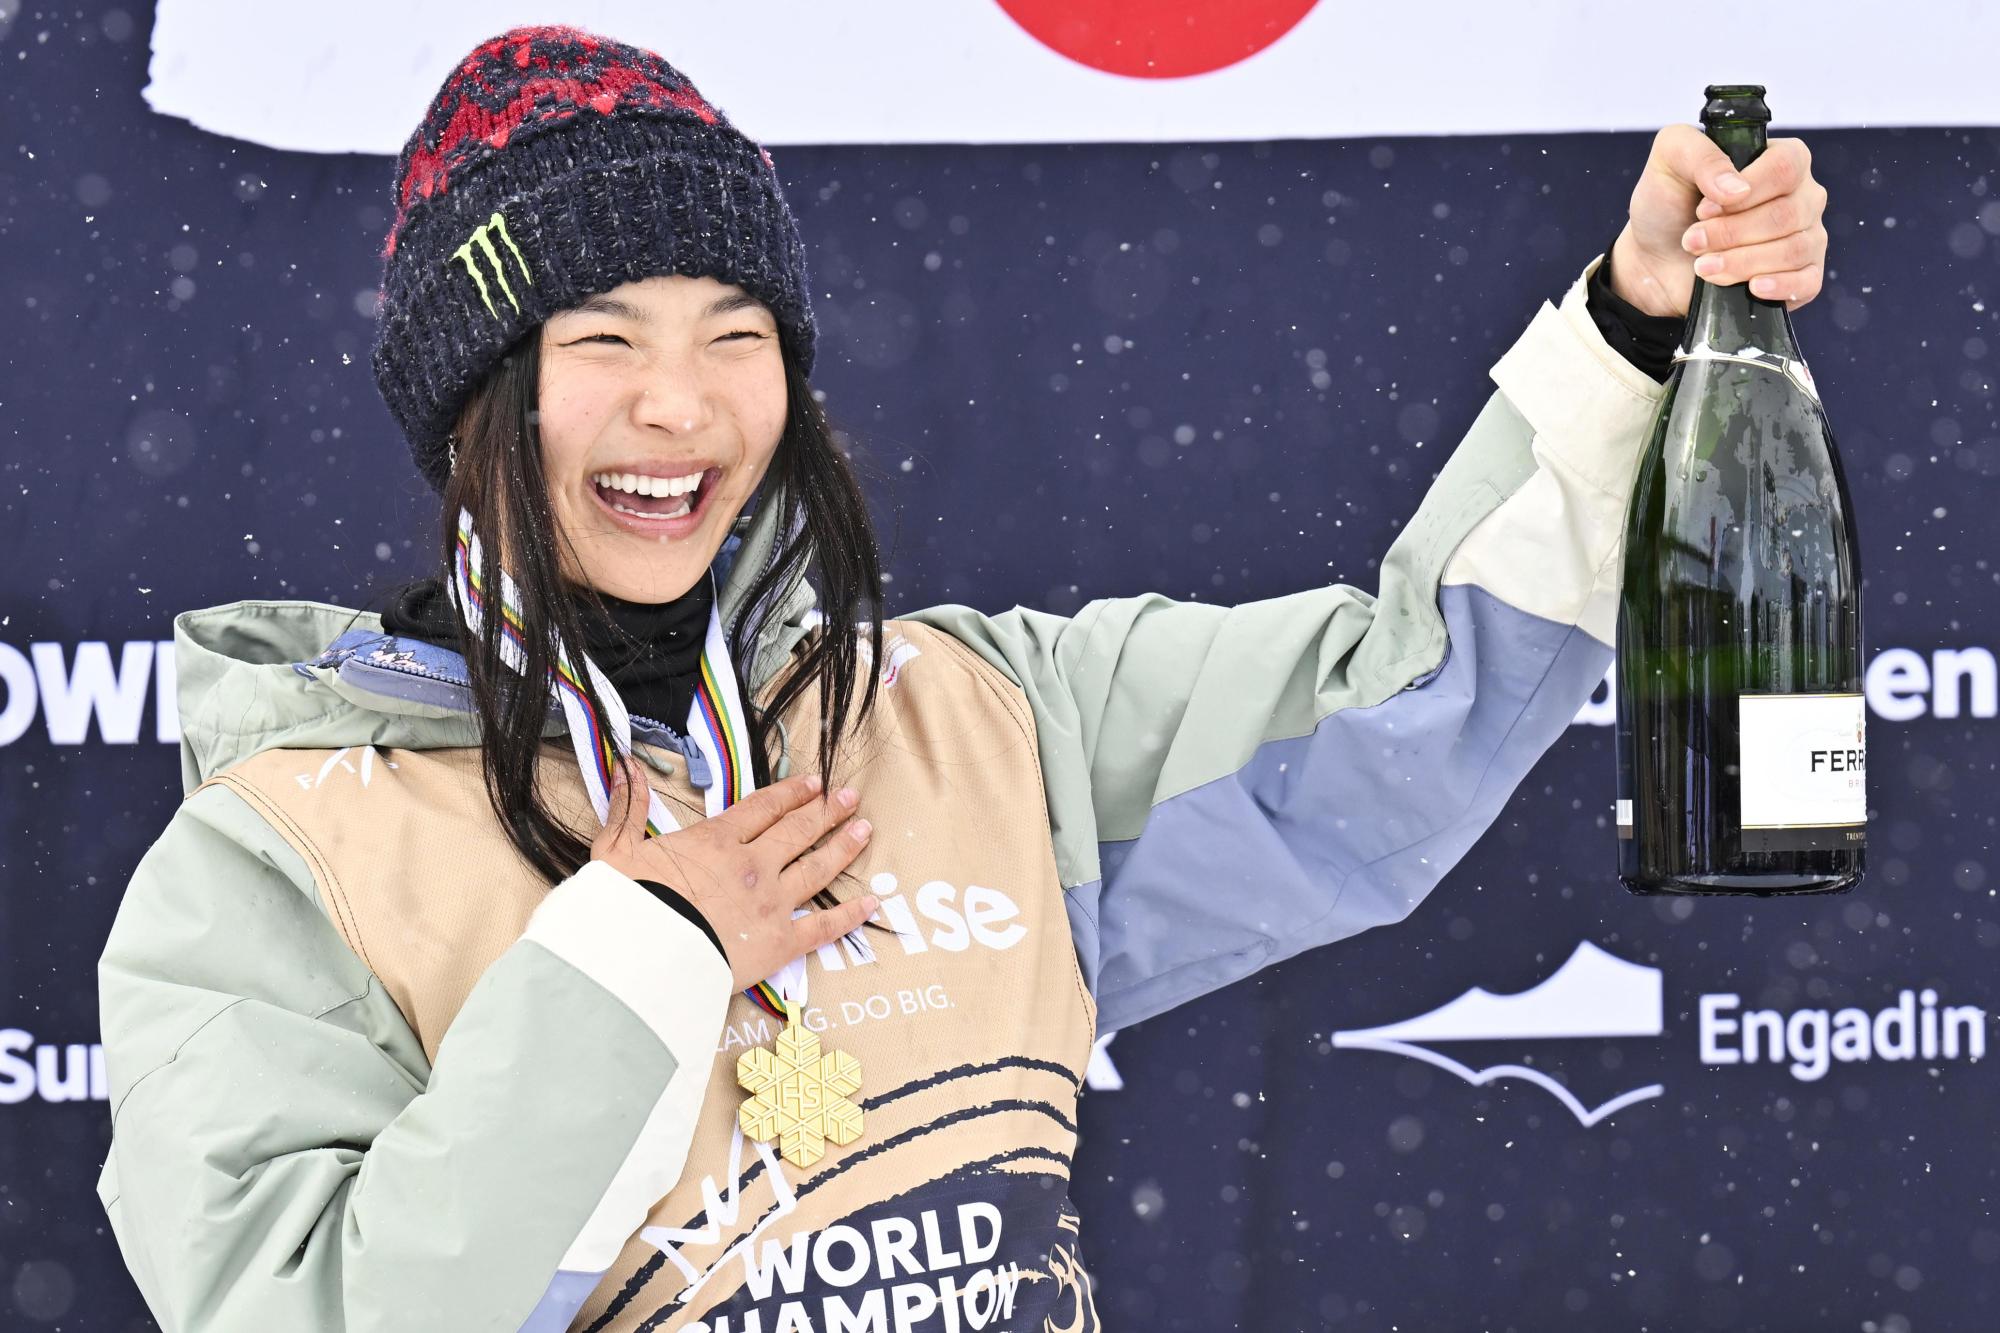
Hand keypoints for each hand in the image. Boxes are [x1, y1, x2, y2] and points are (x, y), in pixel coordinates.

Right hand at [589, 758, 876, 992]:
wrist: (642, 958)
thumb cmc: (627, 905)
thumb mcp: (615, 850)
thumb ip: (627, 807)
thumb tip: (624, 767)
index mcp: (717, 841)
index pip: (763, 808)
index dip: (791, 794)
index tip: (812, 783)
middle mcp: (753, 865)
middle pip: (798, 831)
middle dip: (826, 811)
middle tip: (849, 798)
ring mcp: (772, 902)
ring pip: (818, 868)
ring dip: (843, 847)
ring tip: (864, 830)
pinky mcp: (781, 942)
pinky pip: (824, 925)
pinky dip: (850, 915)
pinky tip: (872, 902)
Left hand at [1609, 125, 1827, 317]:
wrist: (1653, 258)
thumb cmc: (1666, 204)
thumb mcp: (1670, 159)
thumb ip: (1701, 155)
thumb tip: (1737, 188)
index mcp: (1782, 158)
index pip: (1786, 168)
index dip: (1746, 191)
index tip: (1703, 210)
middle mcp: (1801, 194)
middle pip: (1786, 214)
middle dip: (1730, 233)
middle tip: (1693, 241)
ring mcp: (1806, 235)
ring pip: (1793, 249)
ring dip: (1741, 262)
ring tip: (1703, 266)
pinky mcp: (1801, 274)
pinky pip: (1807, 281)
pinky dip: (1778, 285)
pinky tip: (1752, 286)